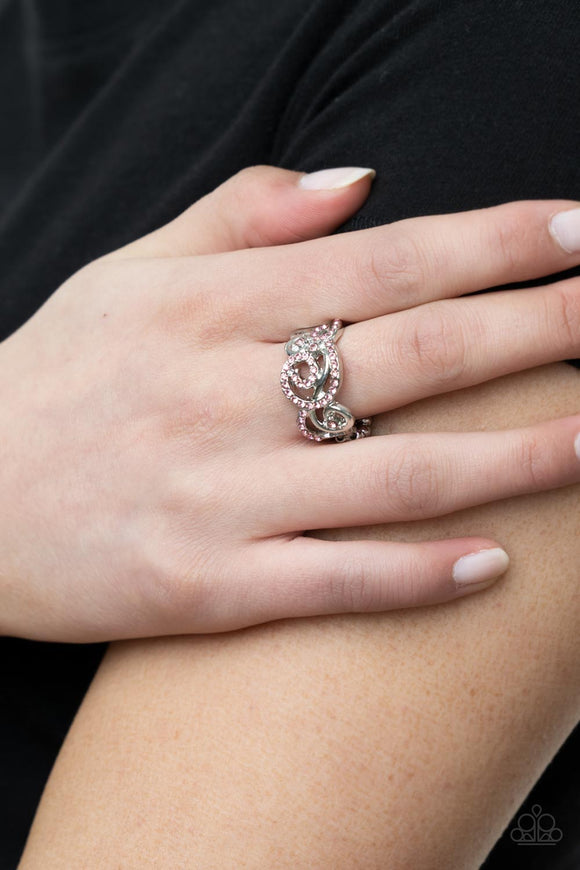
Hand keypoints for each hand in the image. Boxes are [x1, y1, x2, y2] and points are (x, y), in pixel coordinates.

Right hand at [1, 165, 578, 641]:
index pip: (386, 261)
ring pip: (399, 473)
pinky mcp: (204, 586)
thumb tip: (358, 181)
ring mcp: (218, 494)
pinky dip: (417, 573)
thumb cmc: (55, 381)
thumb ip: (240, 217)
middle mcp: (224, 394)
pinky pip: (333, 580)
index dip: (495, 244)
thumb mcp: (127, 272)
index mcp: (210, 305)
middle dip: (539, 330)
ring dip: (516, 458)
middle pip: (417, 354)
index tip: (577, 234)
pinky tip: (494, 564)